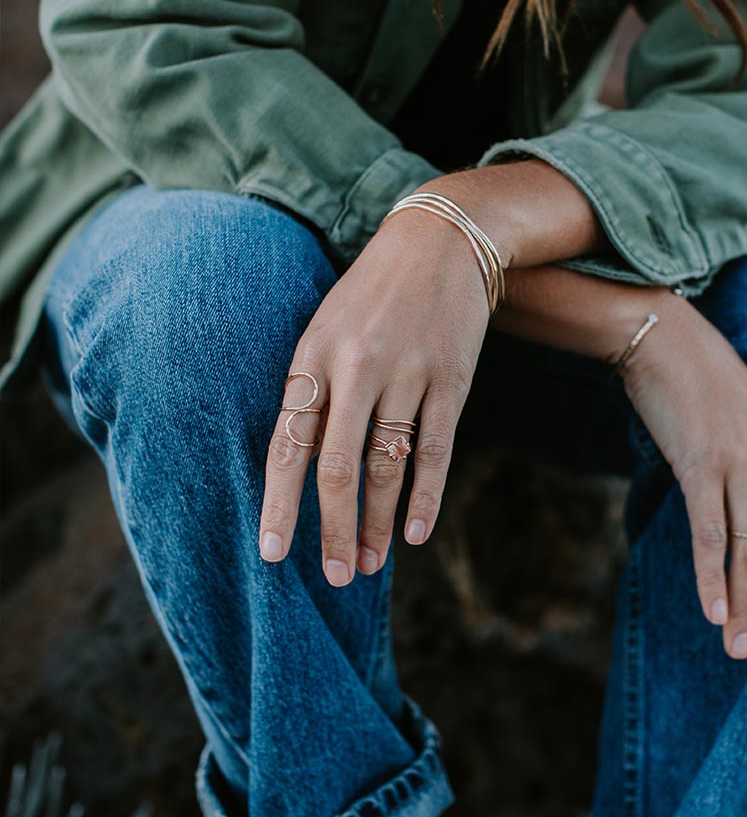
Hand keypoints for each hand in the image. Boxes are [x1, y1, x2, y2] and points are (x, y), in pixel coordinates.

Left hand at [258, 194, 490, 585]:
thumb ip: (311, 393)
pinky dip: (424, 497)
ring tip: (369, 565)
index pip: (288, 446)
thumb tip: (299, 469)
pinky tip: (414, 534)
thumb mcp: (324, 330)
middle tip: (335, 577)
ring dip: (377, 524)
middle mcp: (355, 368)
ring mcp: (406, 374)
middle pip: (338, 469)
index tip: (273, 554)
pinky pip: (435, 451)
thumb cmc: (371, 295)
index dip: (279, 505)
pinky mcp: (451, 379)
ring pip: (386, 468)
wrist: (439, 239)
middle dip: (334, 530)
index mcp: (312, 358)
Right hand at [621, 296, 746, 657]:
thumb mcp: (735, 412)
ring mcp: (739, 460)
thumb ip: (743, 453)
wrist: (659, 334)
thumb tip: (732, 487)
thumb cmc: (692, 370)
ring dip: (745, 601)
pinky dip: (711, 573)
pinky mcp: (701, 463)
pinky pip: (708, 529)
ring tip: (739, 647)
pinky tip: (712, 610)